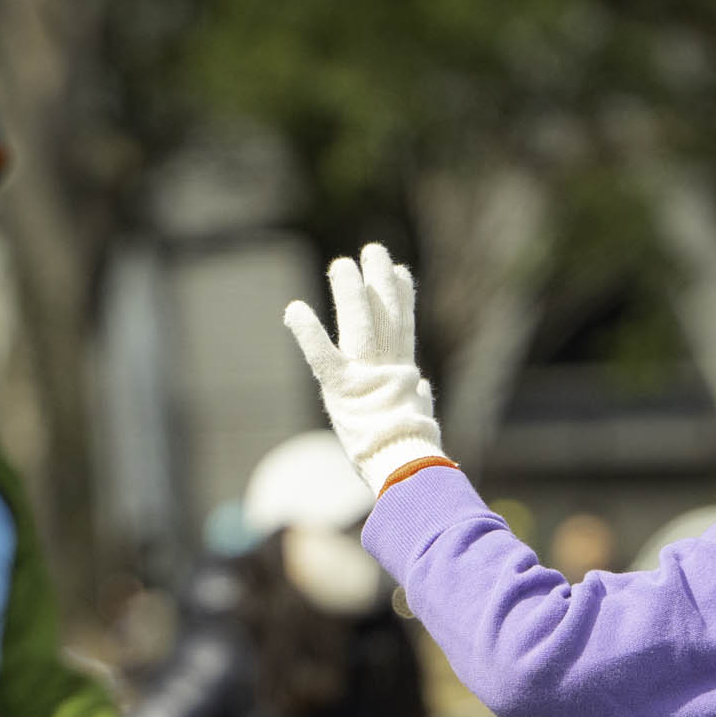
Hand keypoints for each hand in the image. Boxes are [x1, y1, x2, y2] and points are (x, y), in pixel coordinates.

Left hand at [282, 242, 445, 494]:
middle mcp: (386, 368)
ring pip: (358, 324)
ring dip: (350, 292)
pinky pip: (321, 354)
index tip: (401, 271)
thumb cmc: (412, 454)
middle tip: (374, 250)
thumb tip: (422, 391)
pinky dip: (308, 332)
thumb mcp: (418, 421)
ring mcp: (364, 375)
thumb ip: (418, 400)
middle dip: (379, 280)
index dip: (402, 298)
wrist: (406, 466)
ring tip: (344, 263)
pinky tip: (293, 309)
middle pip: (384, 315)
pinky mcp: (342, 388)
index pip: (403, 329)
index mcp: (403, 377)